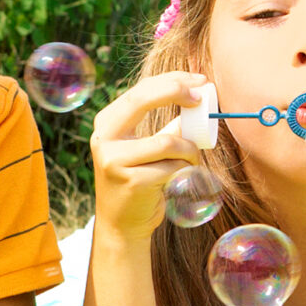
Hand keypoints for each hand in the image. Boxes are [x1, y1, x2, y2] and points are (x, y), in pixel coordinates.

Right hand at [89, 70, 208, 243]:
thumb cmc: (140, 180)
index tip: (199, 82)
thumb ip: (168, 127)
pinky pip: (172, 167)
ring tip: (189, 161)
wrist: (121, 223)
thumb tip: (199, 104)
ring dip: (189, 150)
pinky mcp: (131, 181)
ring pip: (167, 141)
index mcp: (107, 124)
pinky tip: (177, 180)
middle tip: (200, 99)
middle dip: (176, 92)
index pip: (140, 91)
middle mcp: (104, 138)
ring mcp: (114, 160)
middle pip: (142, 100)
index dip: (172, 81)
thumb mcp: (148, 149)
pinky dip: (184, 171)